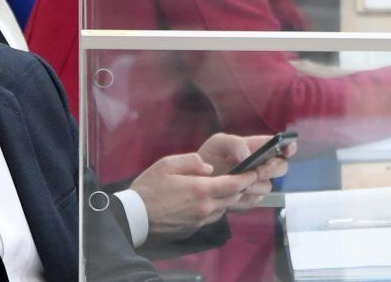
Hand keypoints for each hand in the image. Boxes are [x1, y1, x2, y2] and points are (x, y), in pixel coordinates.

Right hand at [130, 153, 256, 239]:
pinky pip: (213, 216)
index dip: (247, 177)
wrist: (135, 217)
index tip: (255, 171)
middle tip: (250, 177)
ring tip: (231, 186)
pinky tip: (211, 199)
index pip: (234, 184)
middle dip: (243, 187)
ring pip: (224, 208)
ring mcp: (200, 220)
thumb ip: (192, 161)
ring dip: (230, 197)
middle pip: (233, 197)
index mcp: (201, 189)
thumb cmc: (148, 188)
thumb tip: (209, 167)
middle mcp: (205, 207)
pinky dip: (218, 206)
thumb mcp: (167, 164)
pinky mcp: (194, 227)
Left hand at [198, 133, 296, 210]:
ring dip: (254, 185)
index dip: (290, 147)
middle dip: (271, 169)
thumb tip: (248, 156)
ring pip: (268, 186)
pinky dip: (244, 197)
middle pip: (281, 168)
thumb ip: (235, 143)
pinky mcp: (249, 199)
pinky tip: (233, 192)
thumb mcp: (218, 143)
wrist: (196, 181)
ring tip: (238, 183)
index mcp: (258, 148)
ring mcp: (257, 184)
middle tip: (258, 171)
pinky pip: (255, 200)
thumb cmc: (209, 157)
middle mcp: (262, 166)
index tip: (287, 150)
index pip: (284, 146)